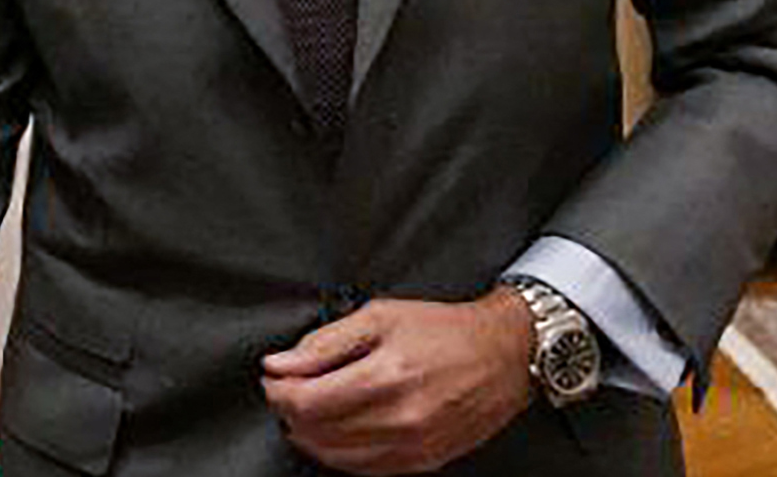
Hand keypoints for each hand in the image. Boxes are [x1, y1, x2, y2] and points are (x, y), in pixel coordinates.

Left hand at [258, 290, 535, 473]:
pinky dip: (341, 453)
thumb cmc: (444, 331)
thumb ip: (325, 342)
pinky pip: (366, 469)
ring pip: (337, 457)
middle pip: (318, 432)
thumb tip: (281, 362)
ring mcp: (415, 445)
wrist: (504, 355)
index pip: (308, 402)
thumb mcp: (380, 316)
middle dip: (290, 412)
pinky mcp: (425, 462)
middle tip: (287, 390)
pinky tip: (336, 431)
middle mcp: (402, 417)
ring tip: (308, 409)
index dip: (278, 392)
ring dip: (311, 436)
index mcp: (387, 375)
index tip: (273, 378)